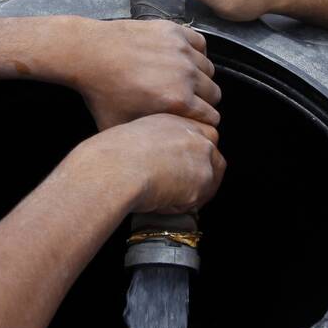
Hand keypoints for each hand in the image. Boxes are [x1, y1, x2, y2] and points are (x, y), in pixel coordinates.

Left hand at [57, 17, 222, 128]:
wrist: (89, 54)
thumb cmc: (101, 92)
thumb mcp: (121, 127)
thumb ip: (146, 141)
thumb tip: (157, 153)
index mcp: (178, 102)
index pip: (211, 118)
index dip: (202, 122)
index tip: (194, 121)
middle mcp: (186, 76)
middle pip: (214, 94)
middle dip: (204, 102)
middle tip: (187, 101)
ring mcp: (182, 51)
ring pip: (209, 70)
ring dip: (200, 77)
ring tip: (182, 81)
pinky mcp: (175, 32)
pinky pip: (200, 45)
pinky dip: (196, 53)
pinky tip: (182, 60)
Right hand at [76, 114, 226, 213]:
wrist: (114, 168)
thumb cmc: (112, 155)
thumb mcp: (135, 137)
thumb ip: (155, 144)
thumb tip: (156, 163)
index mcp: (177, 121)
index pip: (205, 135)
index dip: (197, 156)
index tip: (186, 169)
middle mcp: (194, 135)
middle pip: (215, 158)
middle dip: (203, 177)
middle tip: (183, 191)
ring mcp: (203, 157)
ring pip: (209, 182)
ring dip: (193, 194)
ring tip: (165, 199)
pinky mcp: (202, 181)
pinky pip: (196, 201)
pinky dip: (181, 207)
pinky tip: (159, 204)